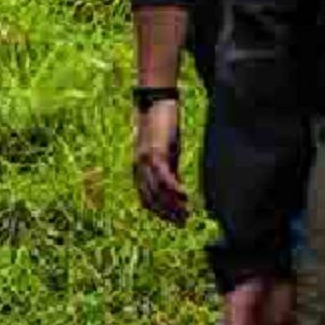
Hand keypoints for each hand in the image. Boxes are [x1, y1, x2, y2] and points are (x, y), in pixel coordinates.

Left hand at [131, 98, 189, 224]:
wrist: (155, 101)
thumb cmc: (161, 126)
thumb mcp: (166, 152)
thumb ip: (169, 170)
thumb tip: (177, 190)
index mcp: (139, 168)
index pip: (146, 198)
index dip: (160, 212)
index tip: (175, 221)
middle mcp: (138, 167)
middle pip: (150, 198)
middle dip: (167, 213)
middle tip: (183, 222)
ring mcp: (145, 160)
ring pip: (156, 191)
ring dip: (171, 205)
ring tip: (186, 214)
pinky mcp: (155, 152)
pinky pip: (164, 176)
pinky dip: (174, 189)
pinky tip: (186, 197)